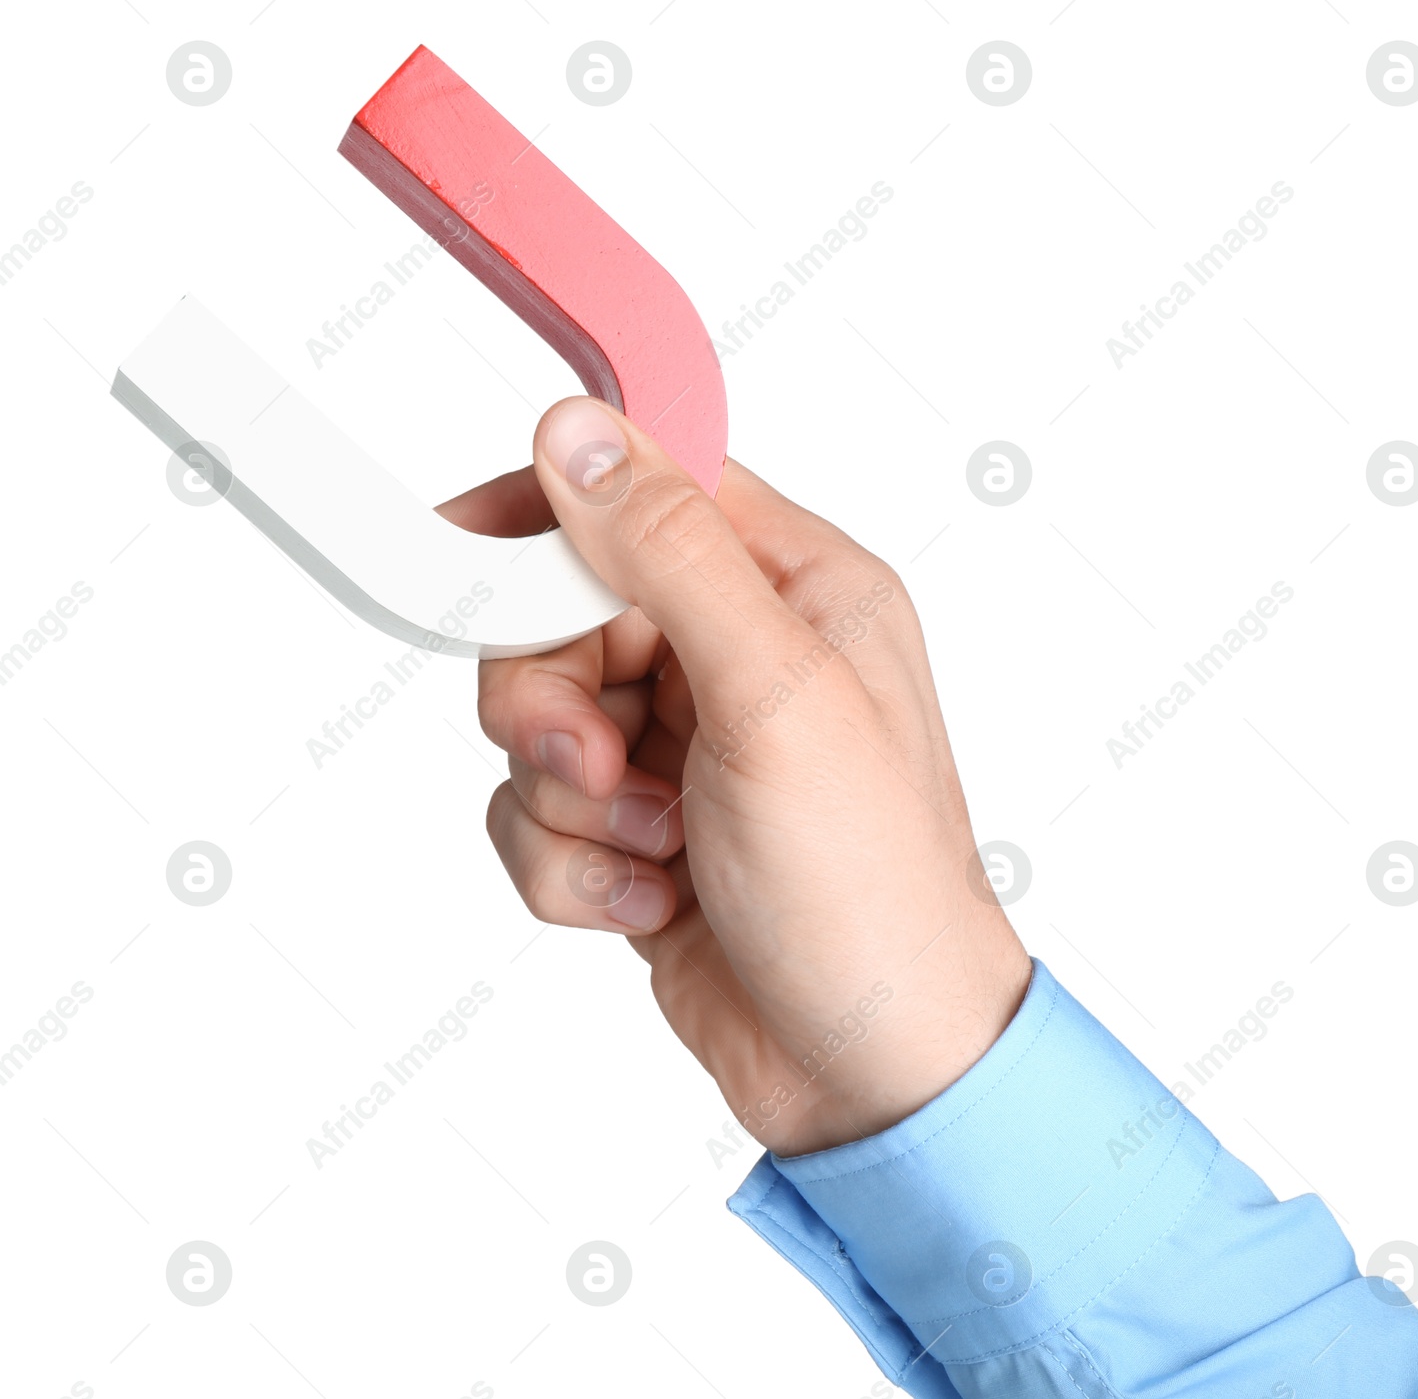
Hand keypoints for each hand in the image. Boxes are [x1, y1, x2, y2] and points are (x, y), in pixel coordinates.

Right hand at [437, 397, 1030, 1155]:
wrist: (866, 1070)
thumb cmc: (868, 886)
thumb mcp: (777, 697)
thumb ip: (670, 556)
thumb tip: (576, 432)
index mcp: (798, 589)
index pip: (645, 490)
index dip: (549, 514)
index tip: (464, 547)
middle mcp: (737, 655)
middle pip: (564, 613)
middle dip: (552, 699)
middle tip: (593, 761)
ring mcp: (683, 746)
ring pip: (535, 720)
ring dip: (571, 800)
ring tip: (655, 847)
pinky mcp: (638, 830)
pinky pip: (535, 814)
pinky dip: (573, 867)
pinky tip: (652, 901)